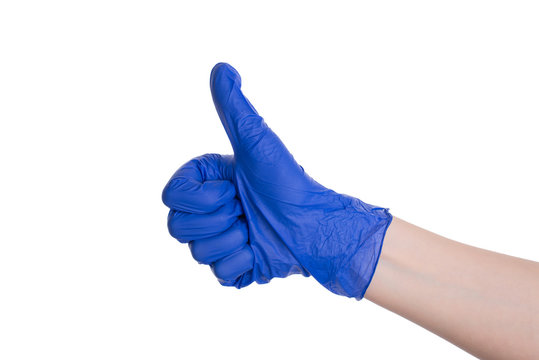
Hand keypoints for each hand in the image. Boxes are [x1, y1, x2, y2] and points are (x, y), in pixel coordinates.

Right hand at [162, 63, 391, 298]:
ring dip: (235, 239)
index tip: (232, 188)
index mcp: (203, 184)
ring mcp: (216, 241)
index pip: (171, 197)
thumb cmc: (286, 181)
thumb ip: (235, 108)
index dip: (201, 197)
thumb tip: (222, 67)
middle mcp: (205, 212)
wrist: (313, 224)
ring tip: (255, 228)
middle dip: (219, 219)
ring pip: (198, 253)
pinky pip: (219, 273)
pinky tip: (259, 249)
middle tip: (245, 210)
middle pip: (177, 228)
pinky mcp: (230, 268)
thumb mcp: (257, 142)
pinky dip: (244, 262)